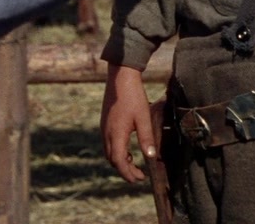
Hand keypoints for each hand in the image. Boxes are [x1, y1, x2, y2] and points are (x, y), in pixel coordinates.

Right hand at [101, 64, 154, 182]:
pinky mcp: (104, 122)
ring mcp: (103, 127)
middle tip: (139, 174)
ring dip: (120, 161)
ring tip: (134, 163)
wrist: (120, 77)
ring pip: (108, 152)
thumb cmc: (133, 96)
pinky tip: (127, 148)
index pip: (118, 162)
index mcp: (116, 133)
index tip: (139, 179)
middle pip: (112, 160)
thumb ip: (146, 138)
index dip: (128, 174)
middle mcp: (106, 132)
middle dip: (125, 170)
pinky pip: (107, 143)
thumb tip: (151, 157)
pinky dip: (116, 151)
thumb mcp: (143, 117)